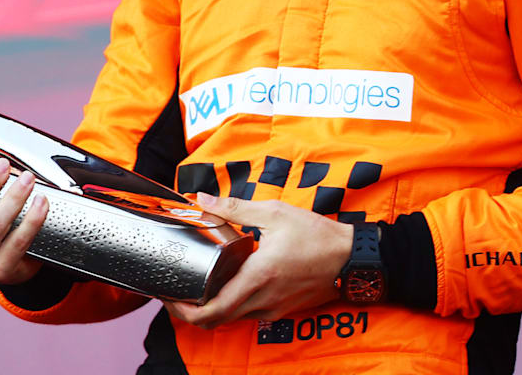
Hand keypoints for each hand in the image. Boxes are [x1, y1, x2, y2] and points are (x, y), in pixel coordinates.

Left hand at [167, 193, 353, 327]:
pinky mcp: (282, 310)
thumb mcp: (274, 212)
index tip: (169, 297)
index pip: (213, 310)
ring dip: (213, 309)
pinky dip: (233, 305)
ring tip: (199, 286)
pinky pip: (250, 314)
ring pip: (233, 319)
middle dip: (191, 312)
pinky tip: (229, 283)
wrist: (352, 258)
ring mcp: (274, 309)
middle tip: (176, 294)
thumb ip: (234, 207)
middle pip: (217, 321)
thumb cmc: (317, 234)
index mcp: (257, 277)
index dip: (185, 311)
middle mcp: (263, 300)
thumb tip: (201, 199)